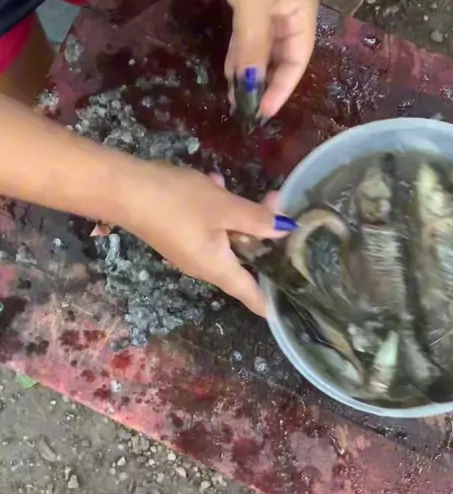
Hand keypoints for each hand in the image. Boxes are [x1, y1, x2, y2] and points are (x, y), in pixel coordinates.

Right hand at [121, 162, 285, 316]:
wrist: (123, 191)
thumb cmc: (178, 203)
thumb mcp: (224, 207)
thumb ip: (257, 219)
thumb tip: (285, 229)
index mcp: (218, 269)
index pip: (251, 295)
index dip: (270, 302)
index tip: (289, 308)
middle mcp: (204, 268)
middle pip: (242, 259)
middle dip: (259, 234)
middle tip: (273, 203)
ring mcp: (188, 252)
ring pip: (224, 239)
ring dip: (235, 216)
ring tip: (235, 187)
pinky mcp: (176, 236)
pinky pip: (206, 228)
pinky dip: (214, 210)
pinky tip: (212, 184)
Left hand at [211, 0, 317, 116]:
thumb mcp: (252, 4)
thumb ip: (253, 47)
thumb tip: (252, 86)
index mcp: (302, 16)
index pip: (296, 63)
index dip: (281, 89)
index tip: (263, 112)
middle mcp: (289, 17)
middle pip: (281, 61)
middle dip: (264, 85)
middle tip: (245, 110)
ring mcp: (270, 11)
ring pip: (262, 53)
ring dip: (249, 74)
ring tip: (234, 98)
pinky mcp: (251, 6)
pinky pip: (248, 39)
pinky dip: (240, 56)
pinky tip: (229, 73)